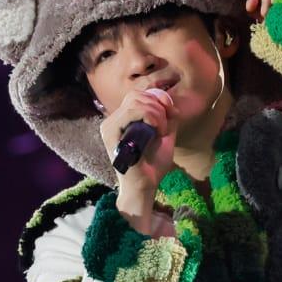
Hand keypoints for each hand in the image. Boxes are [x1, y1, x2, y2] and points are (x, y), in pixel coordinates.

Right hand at [102, 87, 177, 229]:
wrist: (146, 186)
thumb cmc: (153, 165)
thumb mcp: (164, 136)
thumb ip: (167, 118)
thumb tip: (171, 103)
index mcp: (123, 120)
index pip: (137, 95)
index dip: (157, 98)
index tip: (172, 113)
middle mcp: (113, 121)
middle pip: (136, 95)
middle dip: (158, 105)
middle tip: (166, 126)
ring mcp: (109, 127)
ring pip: (134, 101)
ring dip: (155, 113)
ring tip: (162, 131)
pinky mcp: (111, 134)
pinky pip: (130, 112)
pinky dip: (149, 117)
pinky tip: (157, 131)